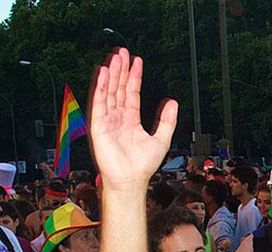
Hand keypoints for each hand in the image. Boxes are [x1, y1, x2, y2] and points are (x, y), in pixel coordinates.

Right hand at [89, 48, 177, 188]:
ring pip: (108, 91)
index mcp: (131, 120)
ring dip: (111, 74)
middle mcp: (118, 118)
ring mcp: (107, 120)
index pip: (131, 93)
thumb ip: (167, 121)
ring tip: (115, 57)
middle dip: (121, 70)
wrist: (130, 180)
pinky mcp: (98, 125)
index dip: (134, 77)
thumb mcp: (161, 139)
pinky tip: (103, 73)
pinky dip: (101, 87)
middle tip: (123, 52)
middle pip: (118, 88)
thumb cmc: (143, 165)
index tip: (137, 61)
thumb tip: (172, 102)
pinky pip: (99, 102)